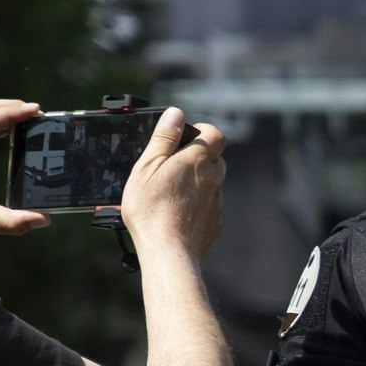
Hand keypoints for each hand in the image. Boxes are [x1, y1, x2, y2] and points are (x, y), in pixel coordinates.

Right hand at [121, 106, 225, 265]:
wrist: (168, 251)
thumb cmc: (151, 207)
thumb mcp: (148, 166)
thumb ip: (164, 139)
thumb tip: (177, 114)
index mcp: (198, 161)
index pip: (216, 134)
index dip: (202, 131)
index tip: (183, 137)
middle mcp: (214, 180)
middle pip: (214, 159)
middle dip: (196, 158)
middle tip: (169, 167)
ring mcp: (217, 202)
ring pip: (211, 184)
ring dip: (195, 182)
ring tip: (167, 192)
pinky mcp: (215, 223)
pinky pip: (208, 206)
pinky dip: (195, 205)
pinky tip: (175, 213)